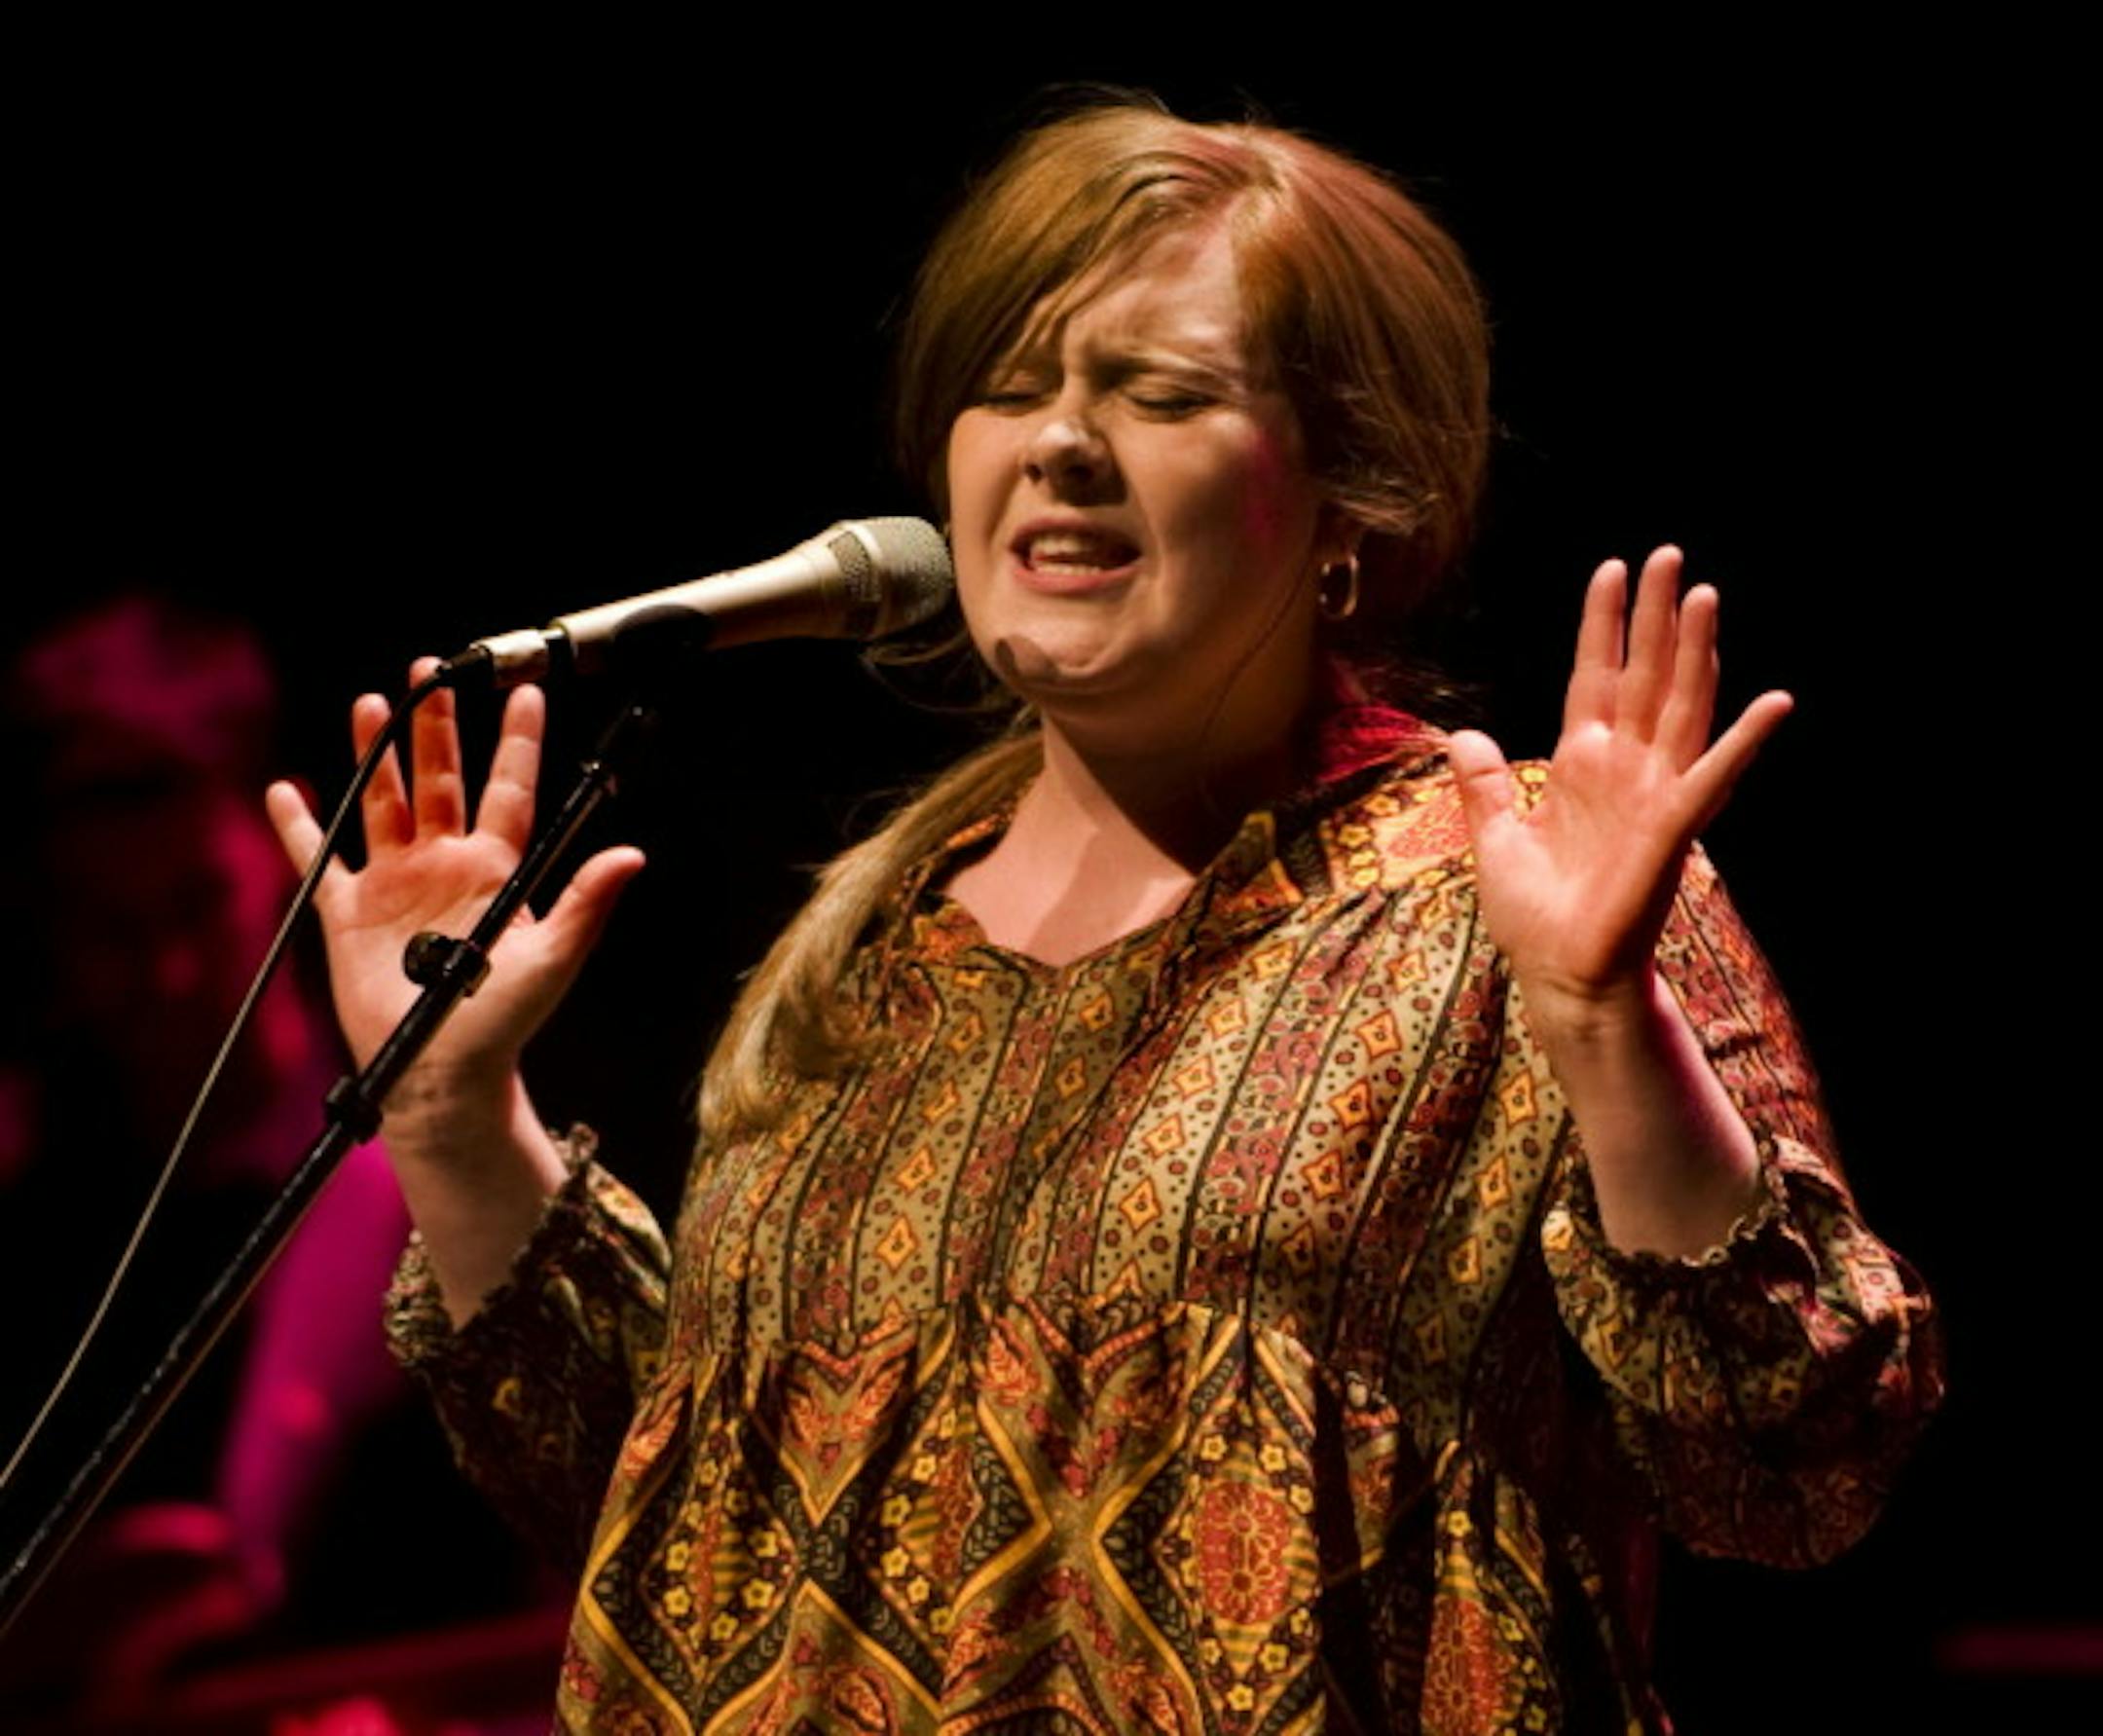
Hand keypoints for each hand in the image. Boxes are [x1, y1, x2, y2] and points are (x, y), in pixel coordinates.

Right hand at [265, 661, 644, 1100]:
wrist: (441, 1073)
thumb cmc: (504, 1021)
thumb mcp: (553, 959)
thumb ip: (587, 903)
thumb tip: (633, 854)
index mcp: (495, 868)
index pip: (509, 788)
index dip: (517, 741)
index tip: (527, 691)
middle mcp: (445, 865)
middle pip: (441, 779)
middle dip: (436, 726)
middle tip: (432, 669)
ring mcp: (396, 885)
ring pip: (384, 802)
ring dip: (377, 754)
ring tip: (372, 702)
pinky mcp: (347, 914)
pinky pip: (318, 860)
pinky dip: (300, 826)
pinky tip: (286, 791)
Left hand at [1446, 547, 1790, 1031]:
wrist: (1560, 977)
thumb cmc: (1536, 917)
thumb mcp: (1495, 839)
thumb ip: (1484, 786)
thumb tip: (1463, 736)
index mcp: (1580, 765)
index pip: (1593, 677)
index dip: (1602, 625)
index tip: (1612, 569)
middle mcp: (1623, 769)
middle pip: (1643, 675)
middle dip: (1655, 616)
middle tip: (1669, 555)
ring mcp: (1652, 794)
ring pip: (1679, 707)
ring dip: (1695, 654)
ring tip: (1707, 596)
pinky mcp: (1671, 830)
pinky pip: (1712, 778)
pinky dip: (1742, 741)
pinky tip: (1774, 702)